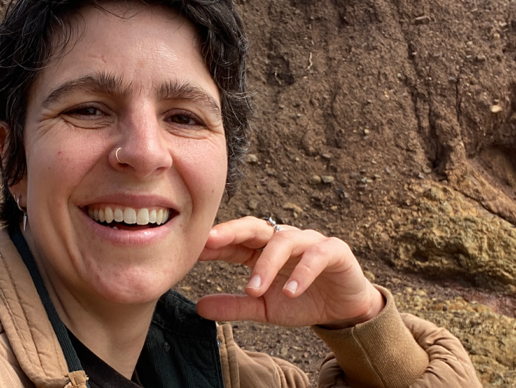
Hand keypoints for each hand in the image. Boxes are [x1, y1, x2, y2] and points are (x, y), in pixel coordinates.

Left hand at [196, 216, 383, 327]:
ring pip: (284, 240)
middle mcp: (282, 238)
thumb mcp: (264, 308)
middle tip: (211, 241)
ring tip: (253, 289)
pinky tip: (290, 291)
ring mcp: (308, 241)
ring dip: (266, 264)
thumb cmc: (300, 299)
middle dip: (232, 231)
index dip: (215, 243)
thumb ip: (234, 305)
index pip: (235, 241)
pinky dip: (303, 271)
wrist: (343, 309)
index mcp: (261, 249)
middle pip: (255, 226)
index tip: (191, 249)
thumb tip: (198, 307)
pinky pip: (317, 254)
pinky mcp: (334, 250)